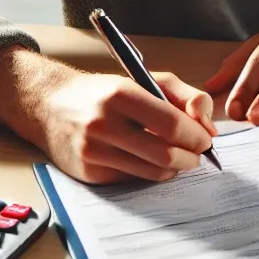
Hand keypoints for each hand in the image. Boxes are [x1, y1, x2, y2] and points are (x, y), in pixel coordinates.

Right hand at [34, 66, 217, 183]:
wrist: (50, 106)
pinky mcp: (88, 174)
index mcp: (120, 95)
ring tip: (180, 157)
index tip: (206, 139)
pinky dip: (151, 172)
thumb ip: (185, 96)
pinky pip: (133, 179)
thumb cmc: (105, 92)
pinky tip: (152, 160)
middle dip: (191, 157)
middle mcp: (103, 125)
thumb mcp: (146, 79)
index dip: (196, 135)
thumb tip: (209, 127)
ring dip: (175, 168)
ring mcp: (93, 152)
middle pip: (164, 154)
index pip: (171, 124)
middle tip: (198, 154)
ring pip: (151, 172)